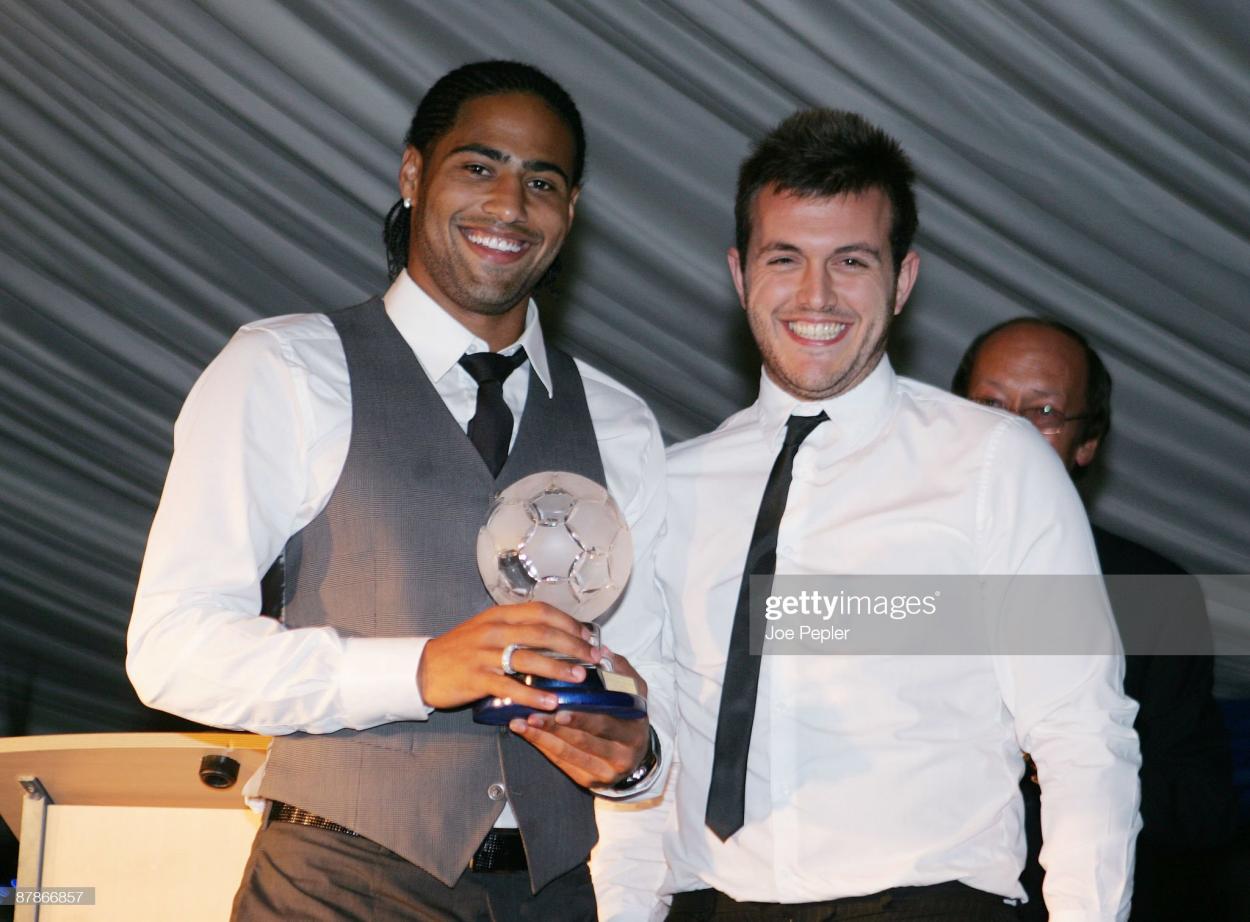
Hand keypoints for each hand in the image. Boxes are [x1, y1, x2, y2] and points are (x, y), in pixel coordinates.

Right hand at [418, 602, 595, 710]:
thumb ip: (517, 629)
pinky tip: (550, 702)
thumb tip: (555, 635)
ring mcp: (484, 654)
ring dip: (558, 668)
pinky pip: (510, 687)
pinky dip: (533, 695)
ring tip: (580, 677)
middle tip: (595, 657)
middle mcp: (494, 630)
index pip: (541, 611)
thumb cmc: (461, 650)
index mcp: (499, 615)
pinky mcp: (477, 678)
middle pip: (541, 633)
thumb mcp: (488, 629)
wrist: (423, 668)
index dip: (569, 622)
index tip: (589, 635)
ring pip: (529, 658)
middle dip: (573, 645)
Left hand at [509, 648, 650, 787]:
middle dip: (555, 728)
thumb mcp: (635, 693)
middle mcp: (620, 755)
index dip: (582, 719)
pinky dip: (541, 745)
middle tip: (532, 714)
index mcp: (633, 731)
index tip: (559, 709)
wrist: (637, 757)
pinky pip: (561, 762)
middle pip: (583, 741)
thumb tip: (602, 651)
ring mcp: (603, 772)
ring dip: (541, 737)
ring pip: (568, 754)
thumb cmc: (629, 718)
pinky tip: (526, 733)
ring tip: (520, 722)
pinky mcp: (587, 781)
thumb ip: (621, 671)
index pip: (606, 724)